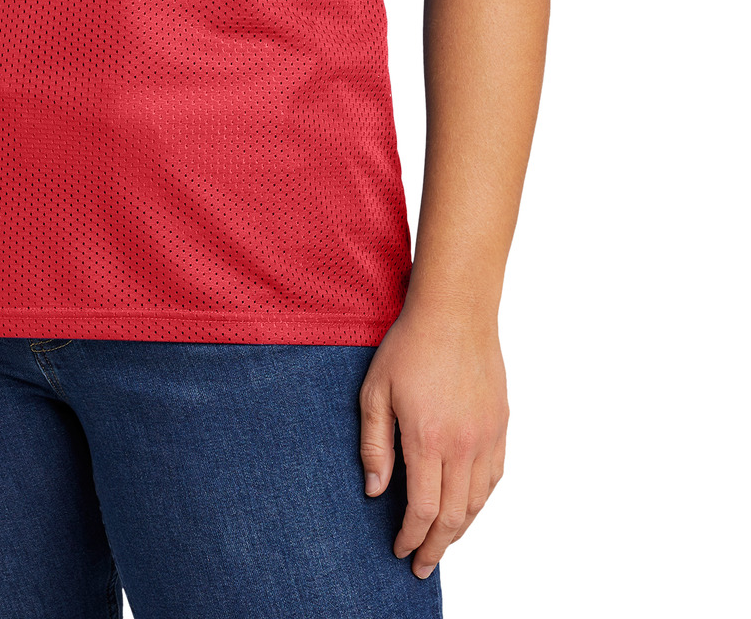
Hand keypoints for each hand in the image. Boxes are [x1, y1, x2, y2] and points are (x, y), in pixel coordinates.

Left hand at [359, 303, 507, 577]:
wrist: (456, 311)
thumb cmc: (410, 345)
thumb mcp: (375, 390)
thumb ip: (375, 444)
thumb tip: (376, 490)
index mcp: (427, 438)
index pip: (423, 509)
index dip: (411, 536)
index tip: (400, 550)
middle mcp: (462, 445)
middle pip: (453, 515)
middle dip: (435, 547)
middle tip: (421, 564)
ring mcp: (486, 436)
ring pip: (477, 502)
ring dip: (460, 530)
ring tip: (442, 542)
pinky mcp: (501, 425)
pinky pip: (495, 477)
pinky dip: (481, 502)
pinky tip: (468, 507)